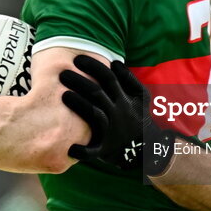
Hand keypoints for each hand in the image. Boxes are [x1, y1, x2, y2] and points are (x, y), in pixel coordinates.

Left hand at [58, 55, 177, 174]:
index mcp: (125, 99)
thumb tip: (114, 62)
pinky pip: (93, 151)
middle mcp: (118, 113)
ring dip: (79, 105)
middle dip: (79, 82)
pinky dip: (82, 151)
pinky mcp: (105, 149)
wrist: (147, 148)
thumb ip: (129, 79)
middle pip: (98, 93)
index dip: (94, 67)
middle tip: (63, 73)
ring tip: (63, 95)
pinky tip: (70, 147)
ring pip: (94, 115)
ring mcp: (111, 131)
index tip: (77, 59)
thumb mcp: (141, 97)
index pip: (109, 78)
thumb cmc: (137, 118)